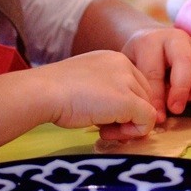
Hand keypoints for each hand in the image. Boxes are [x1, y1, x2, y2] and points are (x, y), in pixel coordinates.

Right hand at [34, 50, 157, 137]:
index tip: (105, 117)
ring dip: (128, 126)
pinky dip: (133, 132)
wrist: (44, 91)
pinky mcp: (127, 100)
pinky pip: (146, 121)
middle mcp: (124, 64)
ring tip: (103, 130)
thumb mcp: (87, 82)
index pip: (135, 85)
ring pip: (147, 109)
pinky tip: (107, 132)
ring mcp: (127, 81)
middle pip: (144, 96)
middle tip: (105, 128)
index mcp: (113, 58)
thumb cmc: (55, 90)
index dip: (125, 106)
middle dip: (129, 117)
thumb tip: (119, 114)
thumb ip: (106, 91)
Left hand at [121, 27, 190, 122]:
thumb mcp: (132, 70)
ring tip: (188, 100)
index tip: (156, 116)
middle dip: (182, 88)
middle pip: (185, 59)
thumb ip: (142, 90)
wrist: (149, 38)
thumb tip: (158, 118)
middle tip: (176, 109)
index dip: (156, 97)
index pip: (155, 71)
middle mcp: (175, 38)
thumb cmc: (138, 59)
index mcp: (150, 42)